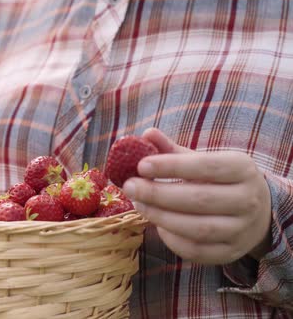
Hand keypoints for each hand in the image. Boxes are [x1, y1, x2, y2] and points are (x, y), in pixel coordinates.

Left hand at [122, 128, 272, 264]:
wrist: (256, 213)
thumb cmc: (219, 181)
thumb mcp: (203, 161)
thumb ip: (173, 150)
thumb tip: (147, 134)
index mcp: (243, 169)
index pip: (206, 167)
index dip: (171, 166)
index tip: (141, 165)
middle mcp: (248, 200)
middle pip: (199, 199)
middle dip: (158, 194)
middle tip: (130, 187)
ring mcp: (241, 230)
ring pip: (197, 228)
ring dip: (161, 217)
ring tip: (138, 204)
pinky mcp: (230, 253)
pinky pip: (196, 250)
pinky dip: (171, 239)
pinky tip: (157, 224)